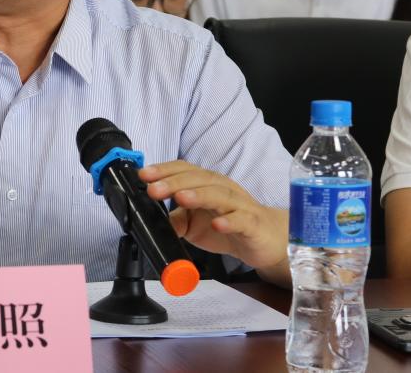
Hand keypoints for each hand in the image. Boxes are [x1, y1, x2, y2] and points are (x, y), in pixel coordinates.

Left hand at [139, 160, 288, 273]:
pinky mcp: (253, 224)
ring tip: (180, 199)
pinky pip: (242, 220)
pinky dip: (229, 221)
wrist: (267, 240)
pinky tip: (217, 224)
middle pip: (199, 179)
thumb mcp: (195, 226)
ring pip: (219, 195)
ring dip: (199, 195)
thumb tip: (154, 223)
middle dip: (174, 182)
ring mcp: (239, 205)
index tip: (143, 175)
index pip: (184, 170)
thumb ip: (176, 221)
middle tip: (154, 189)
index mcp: (207, 185)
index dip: (164, 170)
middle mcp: (223, 189)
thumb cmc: (230, 225)